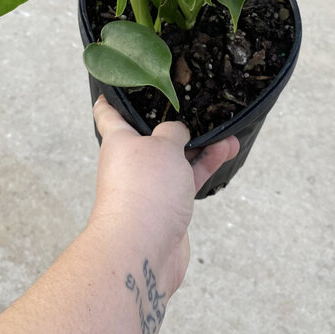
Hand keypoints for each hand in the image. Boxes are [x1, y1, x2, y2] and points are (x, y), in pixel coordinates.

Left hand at [88, 95, 238, 296]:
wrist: (143, 250)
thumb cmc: (144, 191)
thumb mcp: (163, 146)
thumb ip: (173, 132)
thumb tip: (177, 134)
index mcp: (119, 141)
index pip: (108, 113)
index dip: (113, 97)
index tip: (120, 83)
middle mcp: (131, 163)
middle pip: (151, 136)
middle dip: (172, 123)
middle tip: (192, 106)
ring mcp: (149, 186)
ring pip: (176, 158)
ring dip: (200, 145)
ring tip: (226, 133)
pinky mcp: (167, 208)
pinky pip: (188, 179)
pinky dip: (206, 165)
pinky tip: (225, 152)